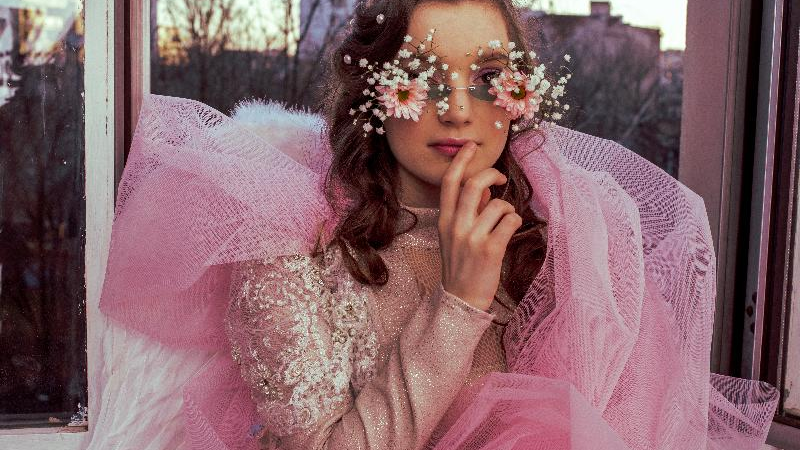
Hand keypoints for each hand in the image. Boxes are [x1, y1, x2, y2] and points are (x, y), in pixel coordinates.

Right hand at [437, 141, 522, 310]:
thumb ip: (469, 211)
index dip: (460, 160)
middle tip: (500, 177)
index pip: (449, 182)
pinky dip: (514, 221)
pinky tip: (510, 231)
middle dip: (491, 173)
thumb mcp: (456, 236)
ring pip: (498, 204)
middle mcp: (456, 226)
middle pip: (474, 185)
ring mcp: (472, 238)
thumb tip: (485, 189)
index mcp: (445, 220)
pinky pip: (510, 221)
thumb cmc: (461, 265)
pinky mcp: (490, 250)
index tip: (470, 146)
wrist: (461, 300)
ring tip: (505, 221)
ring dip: (506, 208)